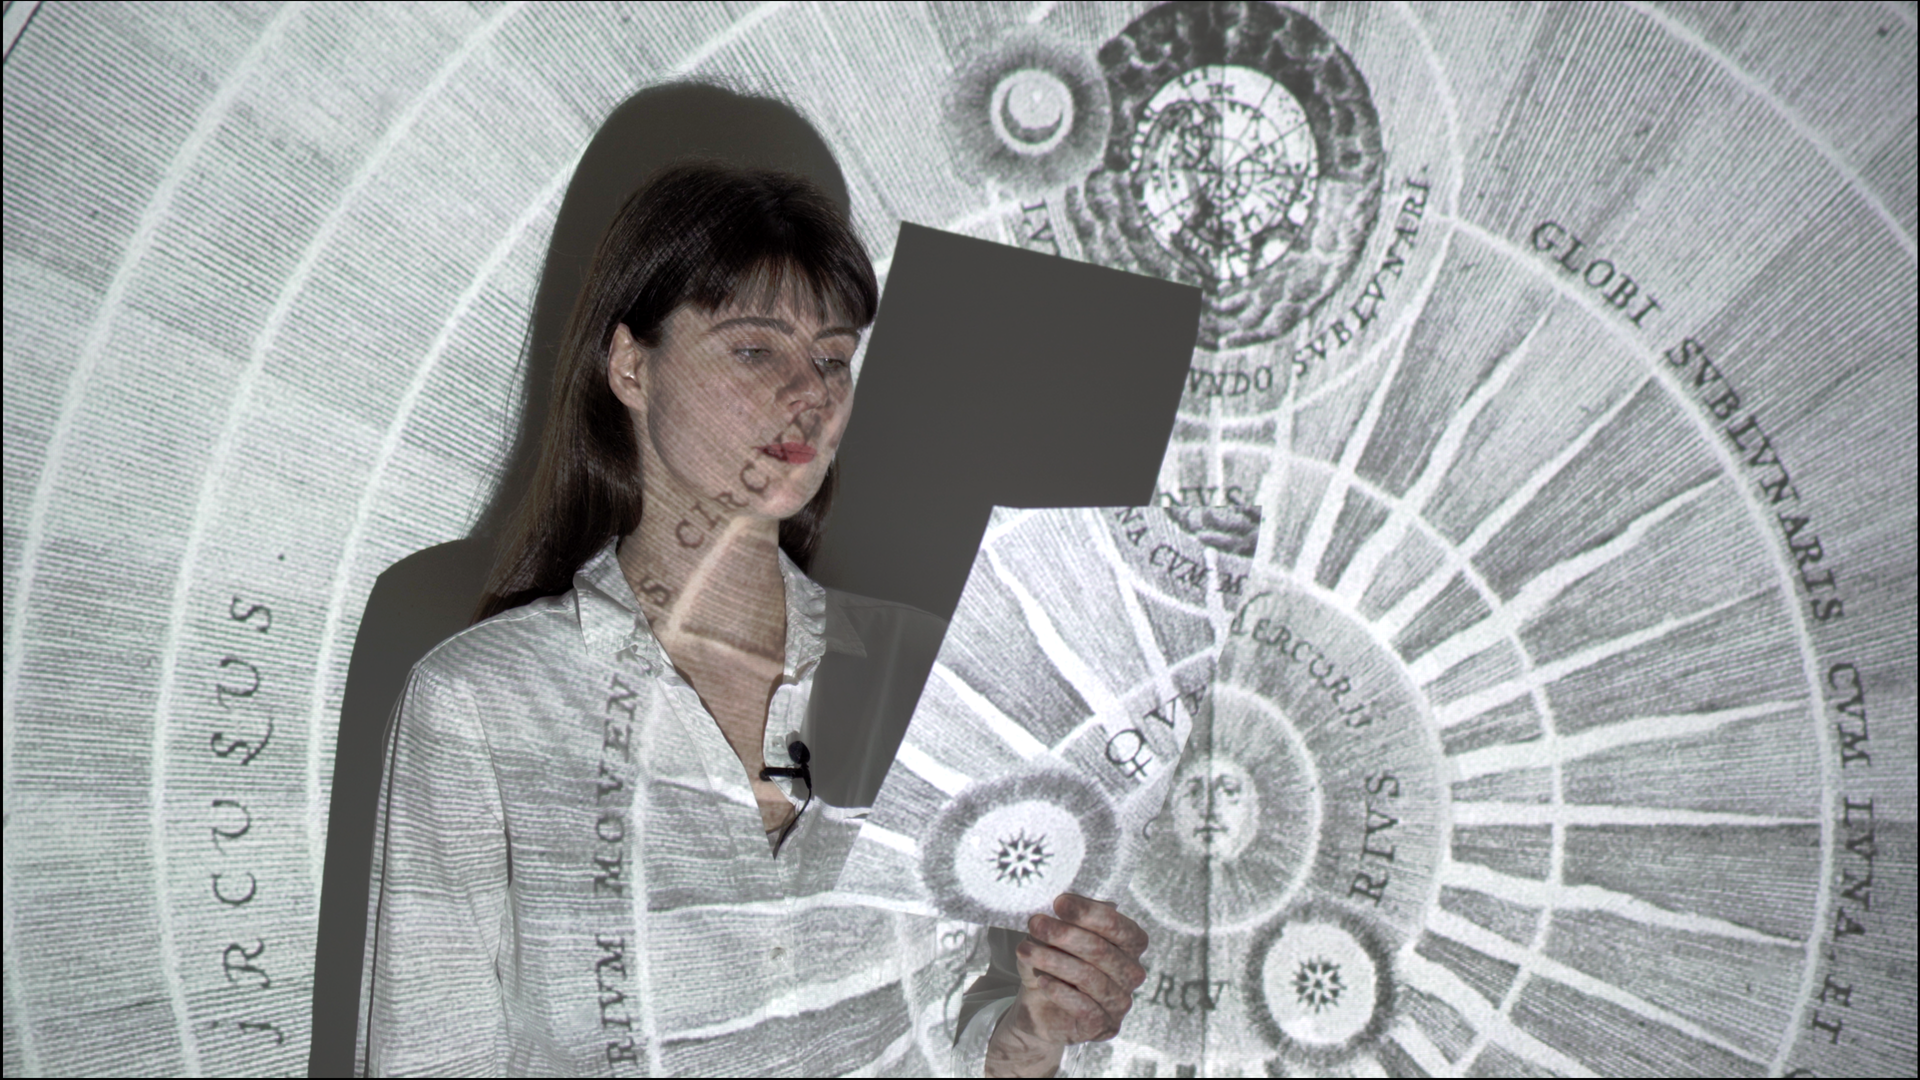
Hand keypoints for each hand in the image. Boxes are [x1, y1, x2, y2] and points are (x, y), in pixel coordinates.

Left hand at [984, 893, 1148, 1077]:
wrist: (1039, 1006)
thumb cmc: (1054, 962)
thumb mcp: (1057, 936)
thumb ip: (1068, 919)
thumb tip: (1066, 900)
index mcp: (1130, 945)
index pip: (1119, 926)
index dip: (1089, 913)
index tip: (1059, 902)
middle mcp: (1131, 973)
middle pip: (1101, 950)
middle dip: (1065, 935)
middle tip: (1036, 923)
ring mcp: (1120, 1002)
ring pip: (1090, 978)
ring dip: (1054, 961)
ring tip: (1026, 950)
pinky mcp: (1103, 1026)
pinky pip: (1084, 1008)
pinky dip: (1060, 992)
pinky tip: (1042, 981)